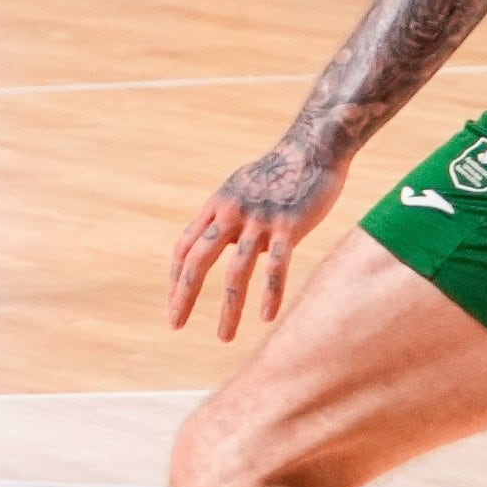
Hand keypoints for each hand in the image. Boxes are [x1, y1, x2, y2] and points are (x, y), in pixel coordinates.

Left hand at [168, 143, 348, 340]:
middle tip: (174, 324)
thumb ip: (230, 220)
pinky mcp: (289, 226)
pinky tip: (266, 318)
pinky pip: (276, 267)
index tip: (173, 303)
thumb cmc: (278, 173)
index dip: (176, 277)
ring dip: (228, 308)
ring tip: (223, 338)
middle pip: (198, 259)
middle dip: (183, 295)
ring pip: (237, 271)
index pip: (184, 247)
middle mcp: (231, 213)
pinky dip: (269, 294)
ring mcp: (259, 220)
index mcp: (216, 206)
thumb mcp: (242, 193)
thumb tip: (228, 251)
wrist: (313, 148)